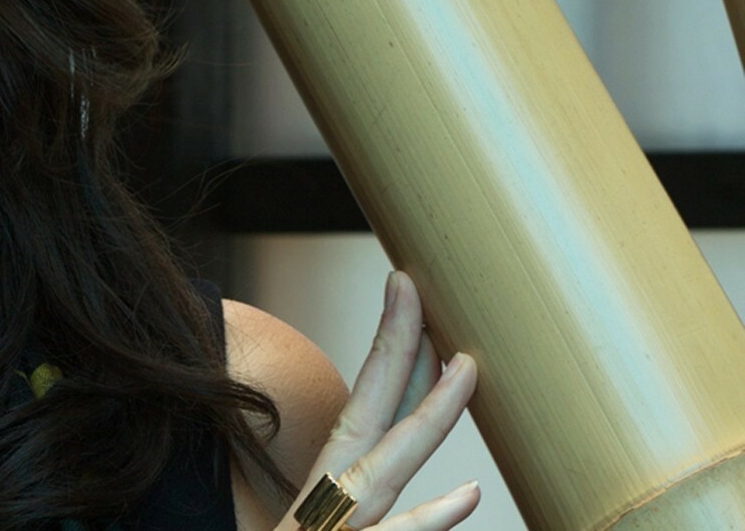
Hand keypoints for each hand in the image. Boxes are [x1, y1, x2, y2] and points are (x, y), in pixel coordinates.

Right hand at [275, 271, 479, 530]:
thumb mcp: (327, 528)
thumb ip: (359, 502)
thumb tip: (427, 481)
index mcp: (324, 492)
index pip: (361, 407)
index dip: (388, 351)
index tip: (404, 293)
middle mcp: (328, 506)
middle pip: (365, 414)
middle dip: (392, 348)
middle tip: (412, 287)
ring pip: (385, 469)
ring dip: (427, 417)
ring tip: (466, 368)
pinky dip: (427, 521)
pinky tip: (468, 496)